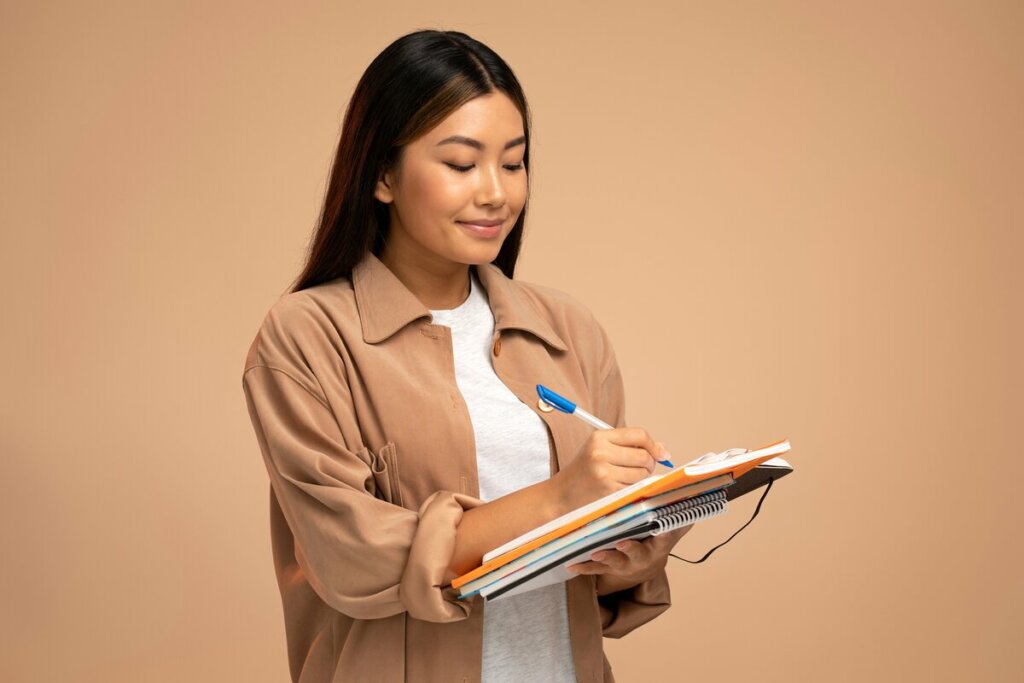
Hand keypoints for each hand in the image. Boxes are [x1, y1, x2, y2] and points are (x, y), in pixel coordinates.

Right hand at [550, 427, 667, 513]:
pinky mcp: (608, 489)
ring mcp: (604, 471)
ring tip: (624, 480)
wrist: (561, 496)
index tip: (661, 454)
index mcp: (599, 437)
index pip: (639, 435)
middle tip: (638, 470)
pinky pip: (635, 487)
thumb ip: (629, 446)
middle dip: (648, 464)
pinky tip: (620, 489)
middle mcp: (601, 452)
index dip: (654, 445)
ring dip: (641, 478)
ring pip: (642, 472)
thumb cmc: (584, 473)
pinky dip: (633, 489)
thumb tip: (663, 451)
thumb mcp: (600, 451)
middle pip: (644, 455)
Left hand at [567, 525, 692, 594]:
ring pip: (616, 562)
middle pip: (639, 554)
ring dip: (607, 558)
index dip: (666, 535)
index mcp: (659, 545)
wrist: (645, 566)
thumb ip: (678, 514)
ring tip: (596, 553)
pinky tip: (572, 563)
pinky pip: (596, 570)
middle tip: (623, 542)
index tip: (663, 529)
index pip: (665, 539)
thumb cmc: (656, 541)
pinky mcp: (610, 569)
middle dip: (631, 549)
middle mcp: (643, 557)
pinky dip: (584, 567)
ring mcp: (626, 564)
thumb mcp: (671, 530)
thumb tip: (691, 493)